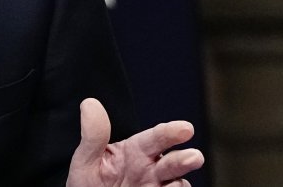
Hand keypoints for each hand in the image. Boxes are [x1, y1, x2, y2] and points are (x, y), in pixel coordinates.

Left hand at [66, 98, 204, 186]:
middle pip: (173, 162)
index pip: (156, 138)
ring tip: (175, 185)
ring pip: (177, 184)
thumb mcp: (87, 158)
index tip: (185, 128)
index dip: (170, 132)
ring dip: (180, 183)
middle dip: (185, 159)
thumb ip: (93, 134)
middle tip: (195, 157)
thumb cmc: (88, 180)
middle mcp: (151, 169)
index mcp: (136, 150)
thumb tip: (90, 103)